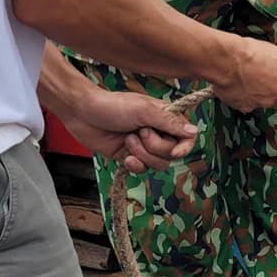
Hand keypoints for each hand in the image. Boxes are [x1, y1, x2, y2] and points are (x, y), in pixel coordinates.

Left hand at [60, 89, 199, 173]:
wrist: (82, 114)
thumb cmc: (113, 106)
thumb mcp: (145, 111)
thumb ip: (170, 122)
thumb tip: (194, 131)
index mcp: (166, 118)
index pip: (187, 137)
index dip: (184, 147)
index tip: (175, 152)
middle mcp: (158, 132)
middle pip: (171, 153)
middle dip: (154, 146)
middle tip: (139, 132)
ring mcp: (144, 146)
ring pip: (158, 163)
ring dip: (142, 154)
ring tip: (127, 139)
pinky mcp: (130, 157)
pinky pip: (142, 169)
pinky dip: (135, 165)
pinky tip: (125, 157)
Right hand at [209, 37, 276, 112]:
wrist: (229, 61)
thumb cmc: (250, 52)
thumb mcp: (275, 53)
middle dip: (274, 92)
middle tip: (263, 81)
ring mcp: (264, 102)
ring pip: (265, 103)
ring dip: (259, 95)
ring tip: (248, 82)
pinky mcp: (248, 107)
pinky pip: (249, 105)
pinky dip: (245, 99)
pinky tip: (239, 88)